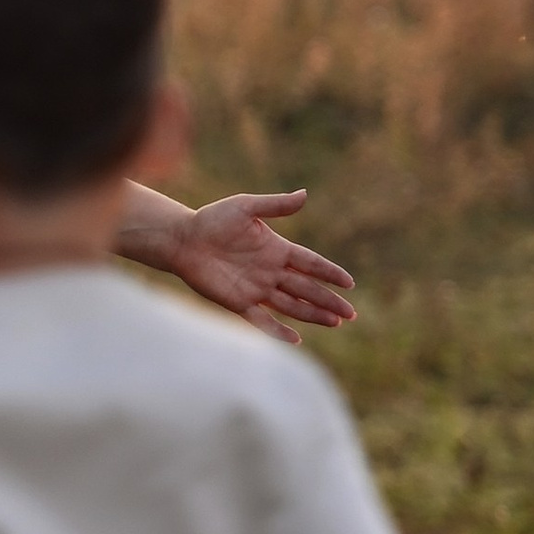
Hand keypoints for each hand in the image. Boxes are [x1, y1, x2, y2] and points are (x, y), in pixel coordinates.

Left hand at [168, 192, 356, 343]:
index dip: (330, 273)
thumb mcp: (246, 207)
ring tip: (334, 322)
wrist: (183, 239)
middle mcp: (271, 271)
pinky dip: (278, 330)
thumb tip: (305, 194)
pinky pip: (262, 320)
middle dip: (329, 301)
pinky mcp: (239, 302)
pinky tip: (296, 339)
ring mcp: (257, 288)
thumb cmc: (213, 219)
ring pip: (292, 305)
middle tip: (350, 314)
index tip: (349, 283)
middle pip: (307, 289)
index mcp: (277, 249)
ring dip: (313, 314)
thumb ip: (276, 206)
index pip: (311, 263)